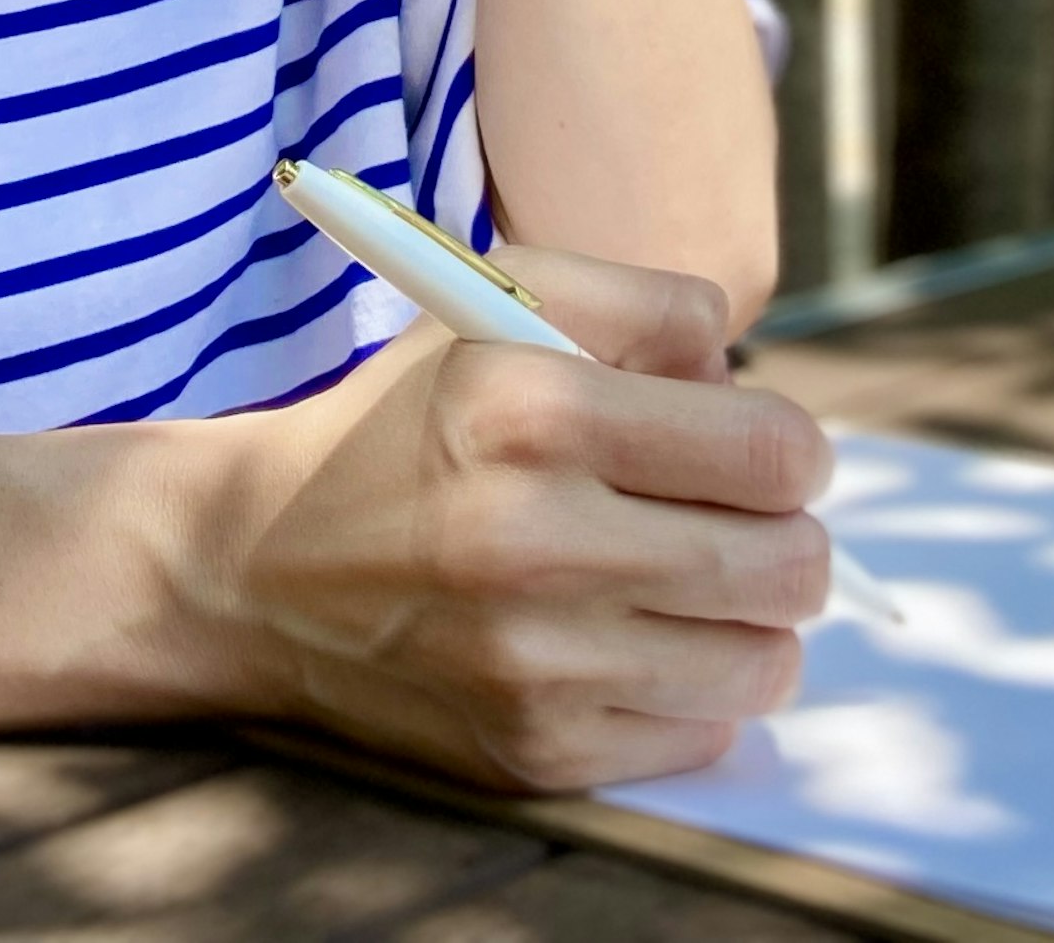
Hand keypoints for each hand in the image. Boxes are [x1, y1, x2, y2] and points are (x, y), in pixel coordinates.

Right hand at [195, 245, 834, 791]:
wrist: (264, 566)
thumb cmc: (412, 418)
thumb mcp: (505, 301)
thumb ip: (651, 309)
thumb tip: (752, 388)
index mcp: (527, 408)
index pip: (773, 452)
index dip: (788, 449)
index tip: (753, 451)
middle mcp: (528, 540)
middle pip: (789, 566)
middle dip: (785, 536)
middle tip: (733, 520)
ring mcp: (532, 663)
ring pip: (765, 662)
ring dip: (746, 619)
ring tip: (683, 581)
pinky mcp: (534, 752)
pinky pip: (703, 732)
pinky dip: (687, 687)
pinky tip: (622, 640)